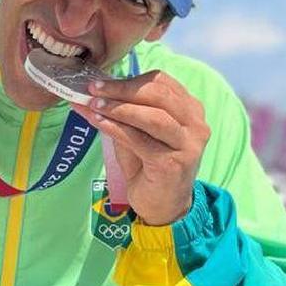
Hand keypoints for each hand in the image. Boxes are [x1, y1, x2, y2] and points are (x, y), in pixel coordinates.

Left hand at [71, 71, 210, 225]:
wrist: (163, 206)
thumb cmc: (149, 166)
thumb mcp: (137, 133)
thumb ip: (123, 113)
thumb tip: (91, 94)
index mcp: (189, 110)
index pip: (161, 82)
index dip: (129, 79)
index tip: (99, 82)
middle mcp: (195, 124)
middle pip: (158, 94)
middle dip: (122, 89)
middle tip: (93, 90)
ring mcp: (187, 145)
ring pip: (152, 116)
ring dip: (119, 108)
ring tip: (94, 106)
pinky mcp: (172, 164)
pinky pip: (140, 140)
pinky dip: (116, 129)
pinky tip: (99, 123)